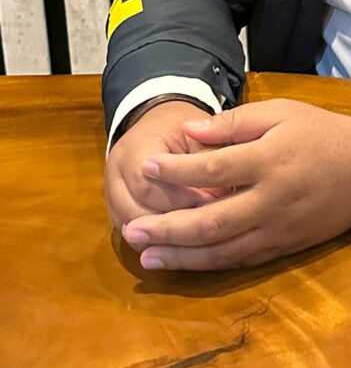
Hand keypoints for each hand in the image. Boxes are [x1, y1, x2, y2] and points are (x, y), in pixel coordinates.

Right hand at [104, 101, 225, 231]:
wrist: (157, 123)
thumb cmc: (183, 129)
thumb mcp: (199, 134)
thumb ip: (208, 161)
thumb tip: (223, 196)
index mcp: (134, 149)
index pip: (149, 186)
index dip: (183, 200)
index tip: (215, 205)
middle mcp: (115, 175)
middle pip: (137, 213)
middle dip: (175, 222)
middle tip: (210, 225)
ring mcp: (111, 196)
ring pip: (132, 231)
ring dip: (165, 238)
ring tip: (200, 235)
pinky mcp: (116, 213)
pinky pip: (132, 239)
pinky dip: (157, 244)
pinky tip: (184, 243)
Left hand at [121, 99, 350, 270]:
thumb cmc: (320, 133)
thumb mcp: (281, 112)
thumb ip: (234, 122)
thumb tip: (189, 132)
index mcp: (269, 159)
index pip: (213, 167)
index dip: (176, 170)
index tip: (146, 167)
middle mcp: (271, 199)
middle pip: (211, 220)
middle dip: (168, 228)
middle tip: (132, 230)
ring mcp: (278, 228)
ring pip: (223, 250)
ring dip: (182, 256)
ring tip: (147, 256)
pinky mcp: (284, 246)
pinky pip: (241, 260)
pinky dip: (210, 264)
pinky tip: (185, 263)